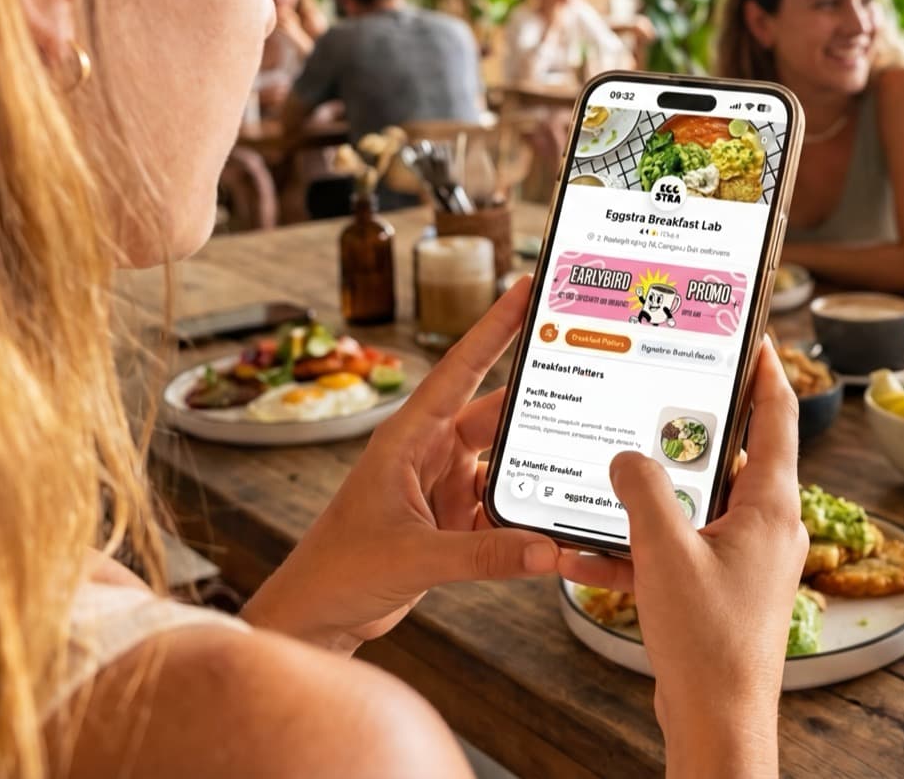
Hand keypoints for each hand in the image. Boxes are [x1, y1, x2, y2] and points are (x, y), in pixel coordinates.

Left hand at [242, 280, 558, 651]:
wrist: (316, 615)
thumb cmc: (338, 571)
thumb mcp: (412, 558)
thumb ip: (483, 554)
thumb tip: (547, 549)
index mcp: (407, 437)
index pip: (460, 370)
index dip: (494, 327)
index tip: (525, 289)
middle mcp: (428, 452)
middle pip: (496, 415)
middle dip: (539, 400)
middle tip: (587, 372)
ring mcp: (443, 484)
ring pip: (506, 461)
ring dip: (538, 464)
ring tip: (586, 454)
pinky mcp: (455, 519)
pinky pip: (504, 505)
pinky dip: (528, 512)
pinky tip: (557, 518)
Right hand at [559, 342, 806, 772]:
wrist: (717, 721)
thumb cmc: (709, 642)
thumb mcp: (664, 551)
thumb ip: (642, 492)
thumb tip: (626, 458)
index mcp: (771, 506)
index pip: (777, 416)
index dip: (765, 370)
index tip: (752, 336)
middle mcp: (766, 527)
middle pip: (733, 454)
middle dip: (690, 427)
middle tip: (661, 388)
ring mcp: (744, 560)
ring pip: (697, 503)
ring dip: (654, 492)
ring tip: (613, 465)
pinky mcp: (719, 590)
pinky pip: (678, 549)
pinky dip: (641, 545)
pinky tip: (590, 548)